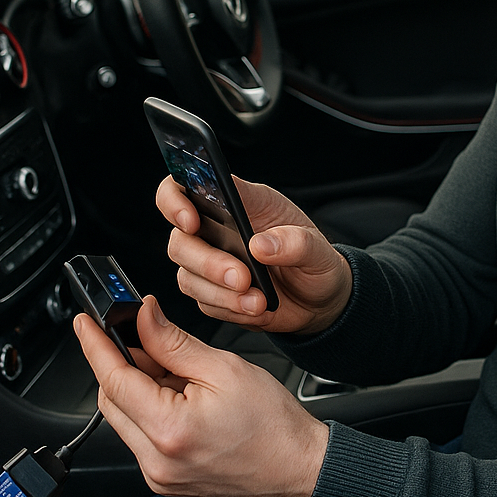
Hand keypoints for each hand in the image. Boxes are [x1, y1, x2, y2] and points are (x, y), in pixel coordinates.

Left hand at [76, 295, 328, 496]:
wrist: (296, 465)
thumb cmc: (272, 422)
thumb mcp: (224, 366)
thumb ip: (174, 342)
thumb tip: (143, 317)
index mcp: (169, 430)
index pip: (114, 379)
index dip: (96, 345)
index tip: (85, 322)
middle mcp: (155, 460)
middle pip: (113, 399)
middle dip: (121, 362)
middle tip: (145, 334)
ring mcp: (158, 474)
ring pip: (125, 416)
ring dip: (138, 384)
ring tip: (177, 367)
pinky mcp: (164, 479)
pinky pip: (141, 434)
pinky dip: (150, 406)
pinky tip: (179, 392)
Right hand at [158, 175, 352, 333]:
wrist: (320, 300)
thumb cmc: (315, 260)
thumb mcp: (318, 248)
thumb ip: (295, 242)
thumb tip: (260, 245)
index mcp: (240, 201)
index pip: (186, 186)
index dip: (175, 200)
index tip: (190, 220)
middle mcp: (217, 230)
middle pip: (180, 240)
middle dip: (207, 262)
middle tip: (242, 277)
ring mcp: (211, 263)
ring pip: (187, 276)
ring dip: (221, 293)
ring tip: (257, 301)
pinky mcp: (213, 294)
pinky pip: (205, 304)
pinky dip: (230, 310)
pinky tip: (255, 309)